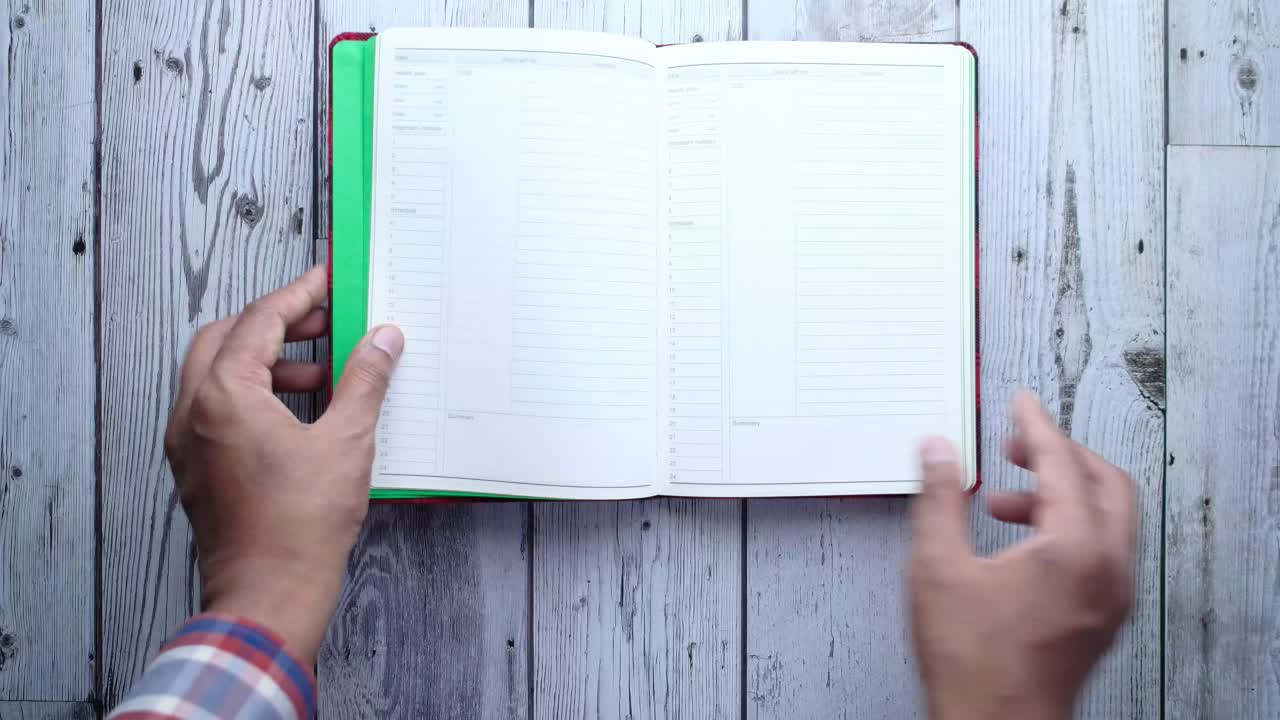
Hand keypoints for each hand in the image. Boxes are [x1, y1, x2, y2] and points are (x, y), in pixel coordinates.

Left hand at [163, 266, 404, 665]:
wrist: (268, 594)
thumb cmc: (299, 526)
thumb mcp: (347, 442)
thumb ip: (364, 381)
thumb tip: (383, 340)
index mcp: (224, 394)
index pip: (259, 321)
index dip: (298, 296)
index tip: (325, 281)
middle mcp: (192, 411)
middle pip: (225, 338)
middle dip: (274, 325)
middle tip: (322, 323)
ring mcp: (187, 442)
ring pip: (216, 374)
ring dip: (264, 361)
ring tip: (320, 376)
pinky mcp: (195, 469)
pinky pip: (215, 410)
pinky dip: (251, 395)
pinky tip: (296, 415)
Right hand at [909, 391, 1137, 719]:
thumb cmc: (972, 661)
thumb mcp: (938, 566)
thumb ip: (940, 498)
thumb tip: (939, 450)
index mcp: (1075, 549)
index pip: (1063, 465)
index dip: (1037, 427)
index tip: (1021, 403)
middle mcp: (1108, 569)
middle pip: (1106, 485)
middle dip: (1061, 457)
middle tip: (1017, 446)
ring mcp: (1112, 596)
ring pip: (1107, 519)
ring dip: (1061, 495)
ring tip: (1002, 500)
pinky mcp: (1103, 617)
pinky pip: (1101, 551)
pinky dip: (1068, 529)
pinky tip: (1019, 542)